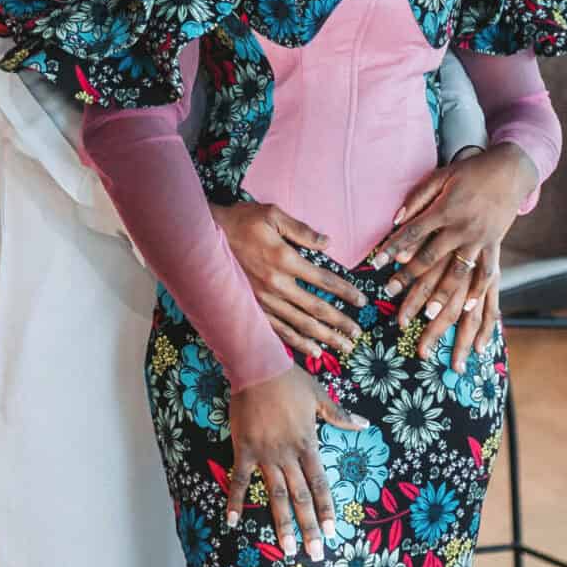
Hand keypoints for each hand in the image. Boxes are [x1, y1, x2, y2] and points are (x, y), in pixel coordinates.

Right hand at [210, 200, 364, 360]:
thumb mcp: (272, 215)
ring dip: (324, 338)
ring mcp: (264, 301)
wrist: (204, 239)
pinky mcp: (253, 309)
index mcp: (285, 260)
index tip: (362, 302)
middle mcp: (276, 285)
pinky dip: (297, 343)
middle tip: (357, 334)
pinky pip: (279, 331)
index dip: (345, 292)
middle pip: (316, 309)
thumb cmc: (241, 222)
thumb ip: (302, 230)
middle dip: (340, 323)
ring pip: (300, 325)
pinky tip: (313, 351)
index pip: (324, 280)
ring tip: (343, 347)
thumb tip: (328, 243)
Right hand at [228, 368, 355, 559]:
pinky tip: (232, 522)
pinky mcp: (244, 450)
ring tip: (286, 548)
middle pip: (301, 497)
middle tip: (315, 553)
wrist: (257, 368)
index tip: (331, 531)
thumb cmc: (289, 381)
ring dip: (281, 524)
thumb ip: (340, 415)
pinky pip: (239, 480)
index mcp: (308, 444)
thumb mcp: (319, 396)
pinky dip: (235, 500)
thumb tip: (364, 424)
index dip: (326, 508)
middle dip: (309, 527)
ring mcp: (265, 455)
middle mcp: (288, 455)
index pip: (320, 484)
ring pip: (275, 495)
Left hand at [367, 146, 534, 369]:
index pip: (412, 232)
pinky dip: (478, 291)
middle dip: (409, 281)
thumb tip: (396, 220)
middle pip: (431, 259)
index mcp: (445, 209)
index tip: (375, 264)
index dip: (392, 248)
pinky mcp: (495, 244)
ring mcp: (480, 238)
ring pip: (458, 272)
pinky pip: (487, 272)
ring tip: (428, 317)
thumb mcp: (441, 176)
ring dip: (443, 295)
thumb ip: (417, 198)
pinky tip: (468, 309)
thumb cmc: (470, 172)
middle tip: (392, 299)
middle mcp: (461, 227)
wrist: (510, 169)